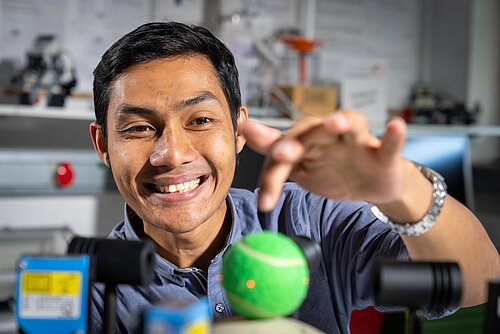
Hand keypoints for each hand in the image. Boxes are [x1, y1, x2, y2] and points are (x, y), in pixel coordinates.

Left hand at [241, 109, 411, 211]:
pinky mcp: (382, 153)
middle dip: (296, 143)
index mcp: (307, 142)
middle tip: (282, 153)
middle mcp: (329, 135)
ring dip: (342, 123)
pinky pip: (389, 144)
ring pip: (350, 127)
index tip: (259, 180)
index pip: (284, 150)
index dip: (271, 164)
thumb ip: (275, 158)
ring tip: (335, 122)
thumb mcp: (301, 170)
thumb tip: (245, 134)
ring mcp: (357, 142)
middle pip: (310, 135)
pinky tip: (396, 126)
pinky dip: (394, 136)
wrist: (371, 185)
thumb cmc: (332, 173)